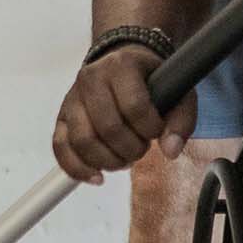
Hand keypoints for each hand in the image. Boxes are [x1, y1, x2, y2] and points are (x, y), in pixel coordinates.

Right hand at [51, 46, 198, 183]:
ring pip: (82, 140)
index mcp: (122, 65)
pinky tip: (98, 177)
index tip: (157, 131)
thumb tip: (171, 151)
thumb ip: (181, 121)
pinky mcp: (62, 117)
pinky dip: (78, 168)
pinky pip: (60, 147)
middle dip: (131, 148)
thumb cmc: (153, 82)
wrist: (124, 66)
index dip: (150, 128)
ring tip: (125, 159)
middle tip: (143, 147)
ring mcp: (72, 98)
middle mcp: (92, 78)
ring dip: (109, 161)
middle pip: (108, 127)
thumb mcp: (178, 93)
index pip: (134, 106)